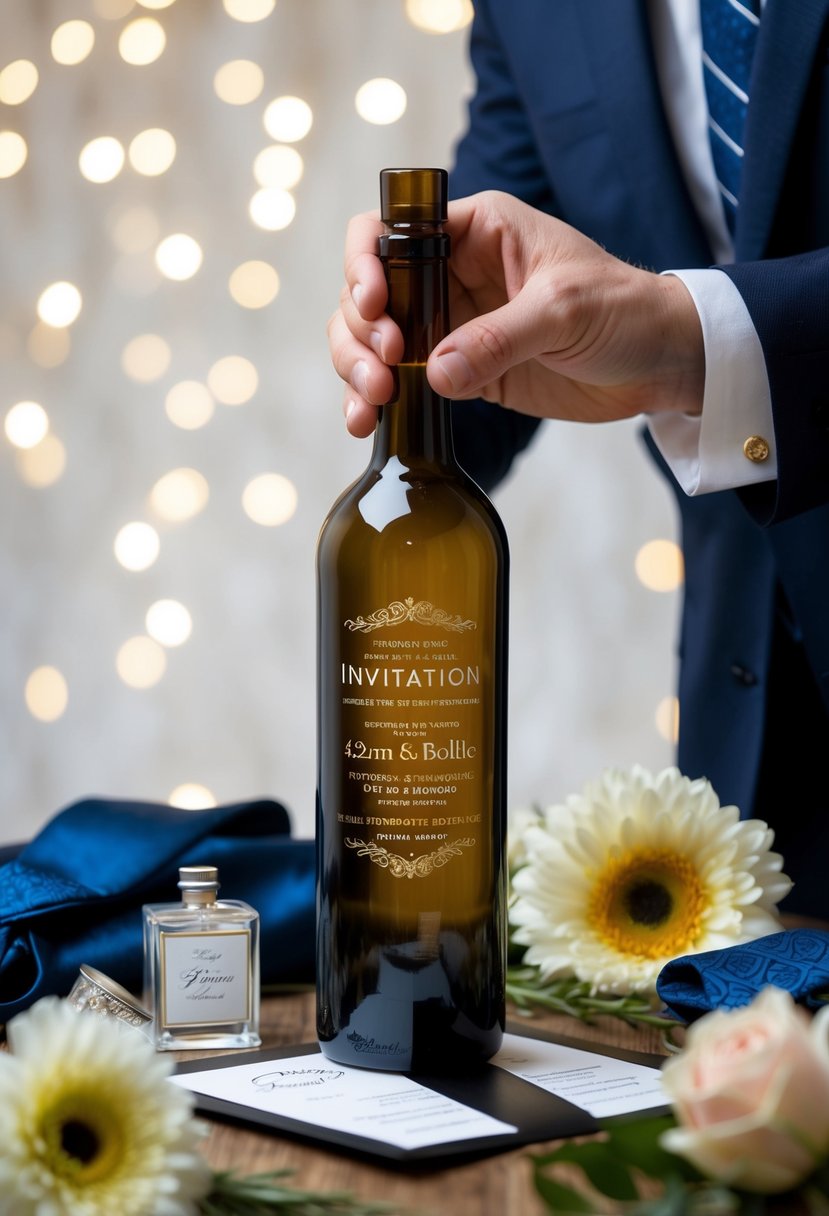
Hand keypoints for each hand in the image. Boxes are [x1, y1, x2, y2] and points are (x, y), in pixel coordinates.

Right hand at [328, 190, 704, 436]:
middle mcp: (452, 273)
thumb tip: (434, 371)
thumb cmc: (626, 311)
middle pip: (369, 291)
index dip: (366, 264)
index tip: (376, 306)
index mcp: (475, 231)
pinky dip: (375, 402)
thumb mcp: (565, 311)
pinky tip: (367, 423)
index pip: (392, 230)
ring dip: (356, 368)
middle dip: (360, 330)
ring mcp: (451, 324)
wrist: (659, 364)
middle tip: (383, 368)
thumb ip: (499, 338)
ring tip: (372, 404)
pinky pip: (401, 380)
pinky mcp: (459, 370)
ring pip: (374, 339)